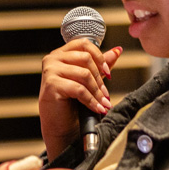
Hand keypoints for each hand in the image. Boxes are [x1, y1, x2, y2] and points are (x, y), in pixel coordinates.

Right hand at [39, 36, 121, 159]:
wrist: (60, 126)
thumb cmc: (71, 104)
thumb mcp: (88, 81)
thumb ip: (100, 65)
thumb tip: (118, 50)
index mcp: (61, 54)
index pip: (84, 43)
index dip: (99, 56)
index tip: (108, 72)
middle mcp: (52, 59)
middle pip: (86, 58)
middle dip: (100, 78)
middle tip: (106, 95)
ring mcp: (50, 71)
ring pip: (84, 74)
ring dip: (97, 92)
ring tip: (104, 103)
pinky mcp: (51, 85)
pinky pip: (79, 89)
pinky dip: (91, 100)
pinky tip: (97, 109)